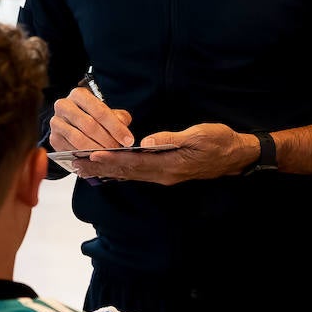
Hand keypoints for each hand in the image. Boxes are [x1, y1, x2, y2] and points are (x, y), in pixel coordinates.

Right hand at [50, 85, 134, 151]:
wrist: (73, 125)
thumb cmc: (93, 117)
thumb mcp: (108, 113)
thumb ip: (119, 119)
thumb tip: (124, 132)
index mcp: (78, 94)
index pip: (100, 111)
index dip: (116, 127)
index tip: (128, 140)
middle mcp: (64, 105)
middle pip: (89, 125)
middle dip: (107, 140)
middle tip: (118, 150)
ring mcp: (56, 122)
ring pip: (79, 139)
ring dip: (97, 150)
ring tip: (109, 155)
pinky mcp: (54, 138)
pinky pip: (71, 150)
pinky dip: (85, 156)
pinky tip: (96, 159)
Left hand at [81, 123, 251, 185]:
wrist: (235, 155)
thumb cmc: (219, 141)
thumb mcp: (199, 136)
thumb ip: (171, 139)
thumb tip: (147, 142)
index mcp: (170, 165)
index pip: (135, 163)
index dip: (113, 159)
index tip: (93, 154)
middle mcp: (163, 175)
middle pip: (126, 171)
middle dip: (101, 166)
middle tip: (77, 162)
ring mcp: (163, 176)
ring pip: (129, 174)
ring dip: (106, 169)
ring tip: (84, 165)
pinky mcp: (164, 172)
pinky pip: (137, 173)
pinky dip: (119, 170)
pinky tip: (106, 168)